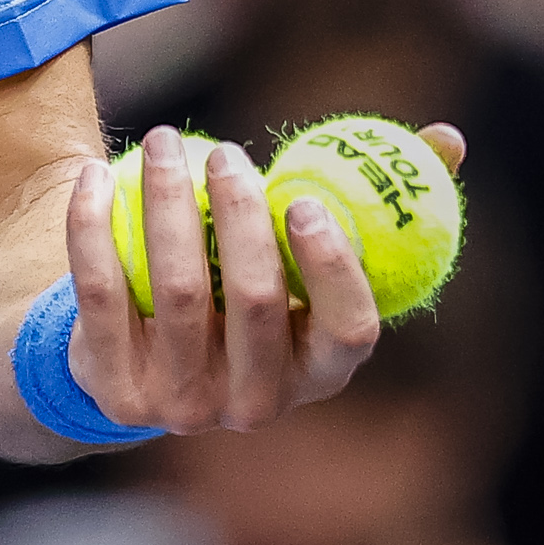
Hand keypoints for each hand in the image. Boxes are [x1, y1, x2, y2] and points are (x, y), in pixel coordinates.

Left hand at [58, 122, 466, 435]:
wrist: (126, 356)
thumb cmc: (237, 286)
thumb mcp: (302, 257)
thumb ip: (373, 199)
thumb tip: (449, 139)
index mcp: (317, 372)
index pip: (348, 334)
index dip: (334, 269)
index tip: (307, 200)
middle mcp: (257, 403)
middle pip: (256, 302)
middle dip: (241, 214)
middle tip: (224, 151)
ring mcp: (183, 405)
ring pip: (180, 290)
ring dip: (167, 202)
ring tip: (161, 141)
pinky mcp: (115, 390)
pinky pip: (104, 294)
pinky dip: (94, 226)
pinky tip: (97, 174)